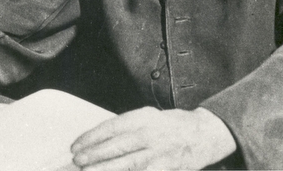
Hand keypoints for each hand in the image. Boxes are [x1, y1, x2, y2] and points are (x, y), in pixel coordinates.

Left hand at [71, 106, 235, 170]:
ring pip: (126, 164)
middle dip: (93, 155)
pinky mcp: (167, 168)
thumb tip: (100, 140)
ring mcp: (159, 153)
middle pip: (116, 146)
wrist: (205, 133)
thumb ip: (128, 128)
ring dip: (104, 169)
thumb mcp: (149, 117)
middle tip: (77, 161)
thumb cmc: (173, 125)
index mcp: (143, 117)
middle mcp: (150, 134)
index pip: (111, 127)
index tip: (76, 145)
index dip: (91, 137)